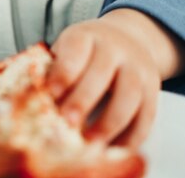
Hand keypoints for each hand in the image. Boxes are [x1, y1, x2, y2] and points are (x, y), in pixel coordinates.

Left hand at [46, 9, 164, 148]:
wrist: (128, 37)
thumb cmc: (84, 51)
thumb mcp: (66, 48)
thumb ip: (51, 69)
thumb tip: (31, 99)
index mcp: (86, 36)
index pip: (75, 50)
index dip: (63, 73)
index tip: (50, 94)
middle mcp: (115, 48)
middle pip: (101, 73)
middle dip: (83, 100)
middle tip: (67, 123)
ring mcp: (137, 67)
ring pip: (129, 95)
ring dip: (109, 123)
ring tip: (90, 143)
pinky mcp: (153, 88)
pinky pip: (147, 114)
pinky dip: (132, 135)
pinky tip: (115, 149)